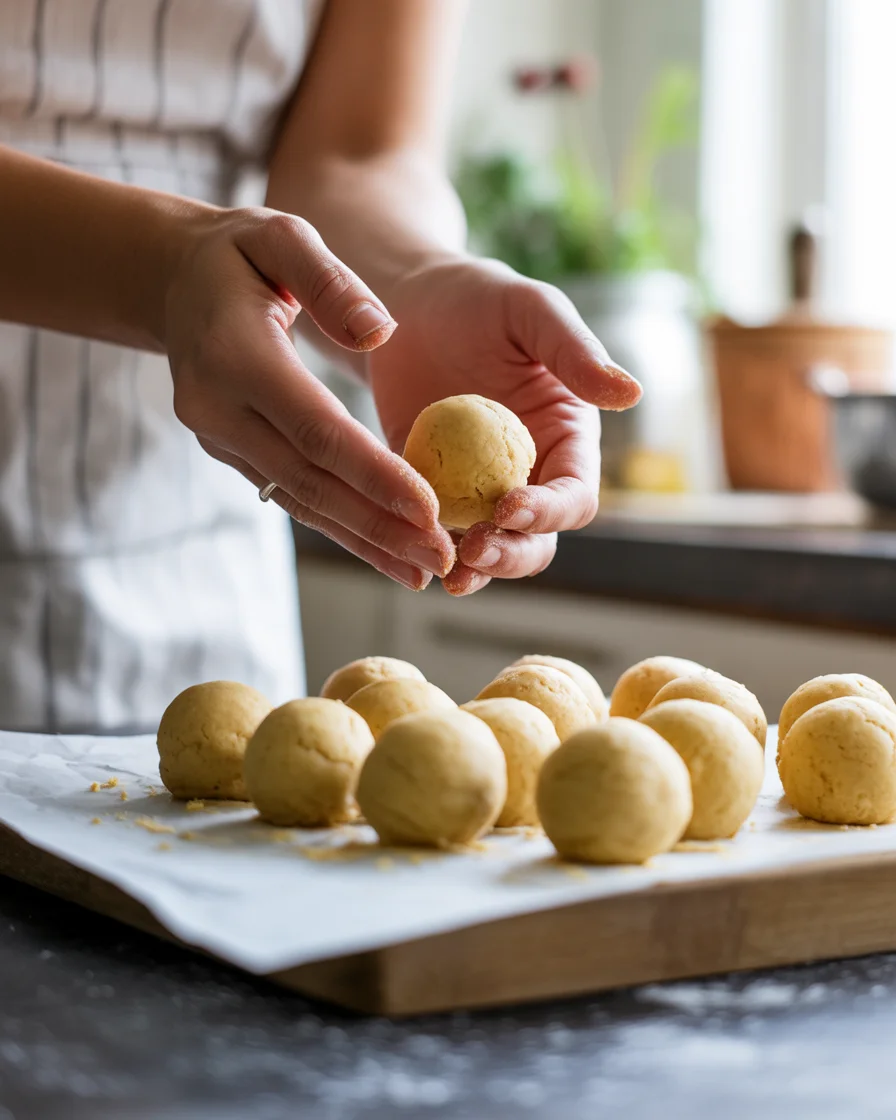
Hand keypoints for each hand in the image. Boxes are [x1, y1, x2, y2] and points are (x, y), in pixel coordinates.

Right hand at [163, 207, 455, 590]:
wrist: (172, 281)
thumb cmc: (240, 254)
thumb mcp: (282, 237)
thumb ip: (330, 282)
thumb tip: (381, 333)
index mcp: (234, 356)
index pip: (314, 428)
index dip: (373, 472)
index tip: (430, 508)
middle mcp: (218, 409)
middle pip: (310, 481)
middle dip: (379, 525)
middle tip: (441, 558)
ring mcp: (221, 438)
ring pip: (302, 501)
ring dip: (365, 542)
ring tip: (424, 573)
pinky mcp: (233, 453)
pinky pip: (293, 496)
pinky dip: (343, 527)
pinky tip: (388, 553)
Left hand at [368, 256, 640, 594]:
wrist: (404, 304)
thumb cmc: (479, 299)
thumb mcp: (531, 311)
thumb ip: (576, 352)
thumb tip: (632, 394)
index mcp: (565, 441)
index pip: (573, 496)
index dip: (550, 512)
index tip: (511, 506)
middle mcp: (528, 475)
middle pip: (536, 540)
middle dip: (511, 554)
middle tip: (474, 551)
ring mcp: (476, 490)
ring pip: (487, 548)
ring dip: (472, 567)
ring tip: (444, 571)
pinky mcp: (428, 492)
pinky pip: (431, 530)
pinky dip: (422, 546)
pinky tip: (404, 551)